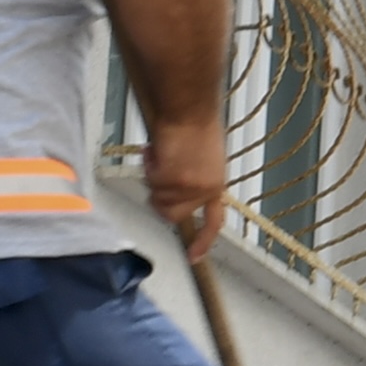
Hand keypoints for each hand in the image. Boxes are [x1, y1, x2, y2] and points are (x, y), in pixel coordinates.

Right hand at [143, 111, 227, 254]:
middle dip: (159, 196)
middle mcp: (207, 190)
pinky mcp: (174, 179)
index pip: (213, 221)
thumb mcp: (204, 159)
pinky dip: (149, 165)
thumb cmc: (195, 124)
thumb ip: (194, 180)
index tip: (194, 257)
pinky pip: (150, 182)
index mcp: (216, 185)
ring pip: (157, 199)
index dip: (203, 241)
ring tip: (163, 153)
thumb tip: (177, 194)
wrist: (189, 108)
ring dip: (153, 177)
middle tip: (159, 170)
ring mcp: (191, 187)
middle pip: (171, 214)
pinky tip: (158, 148)